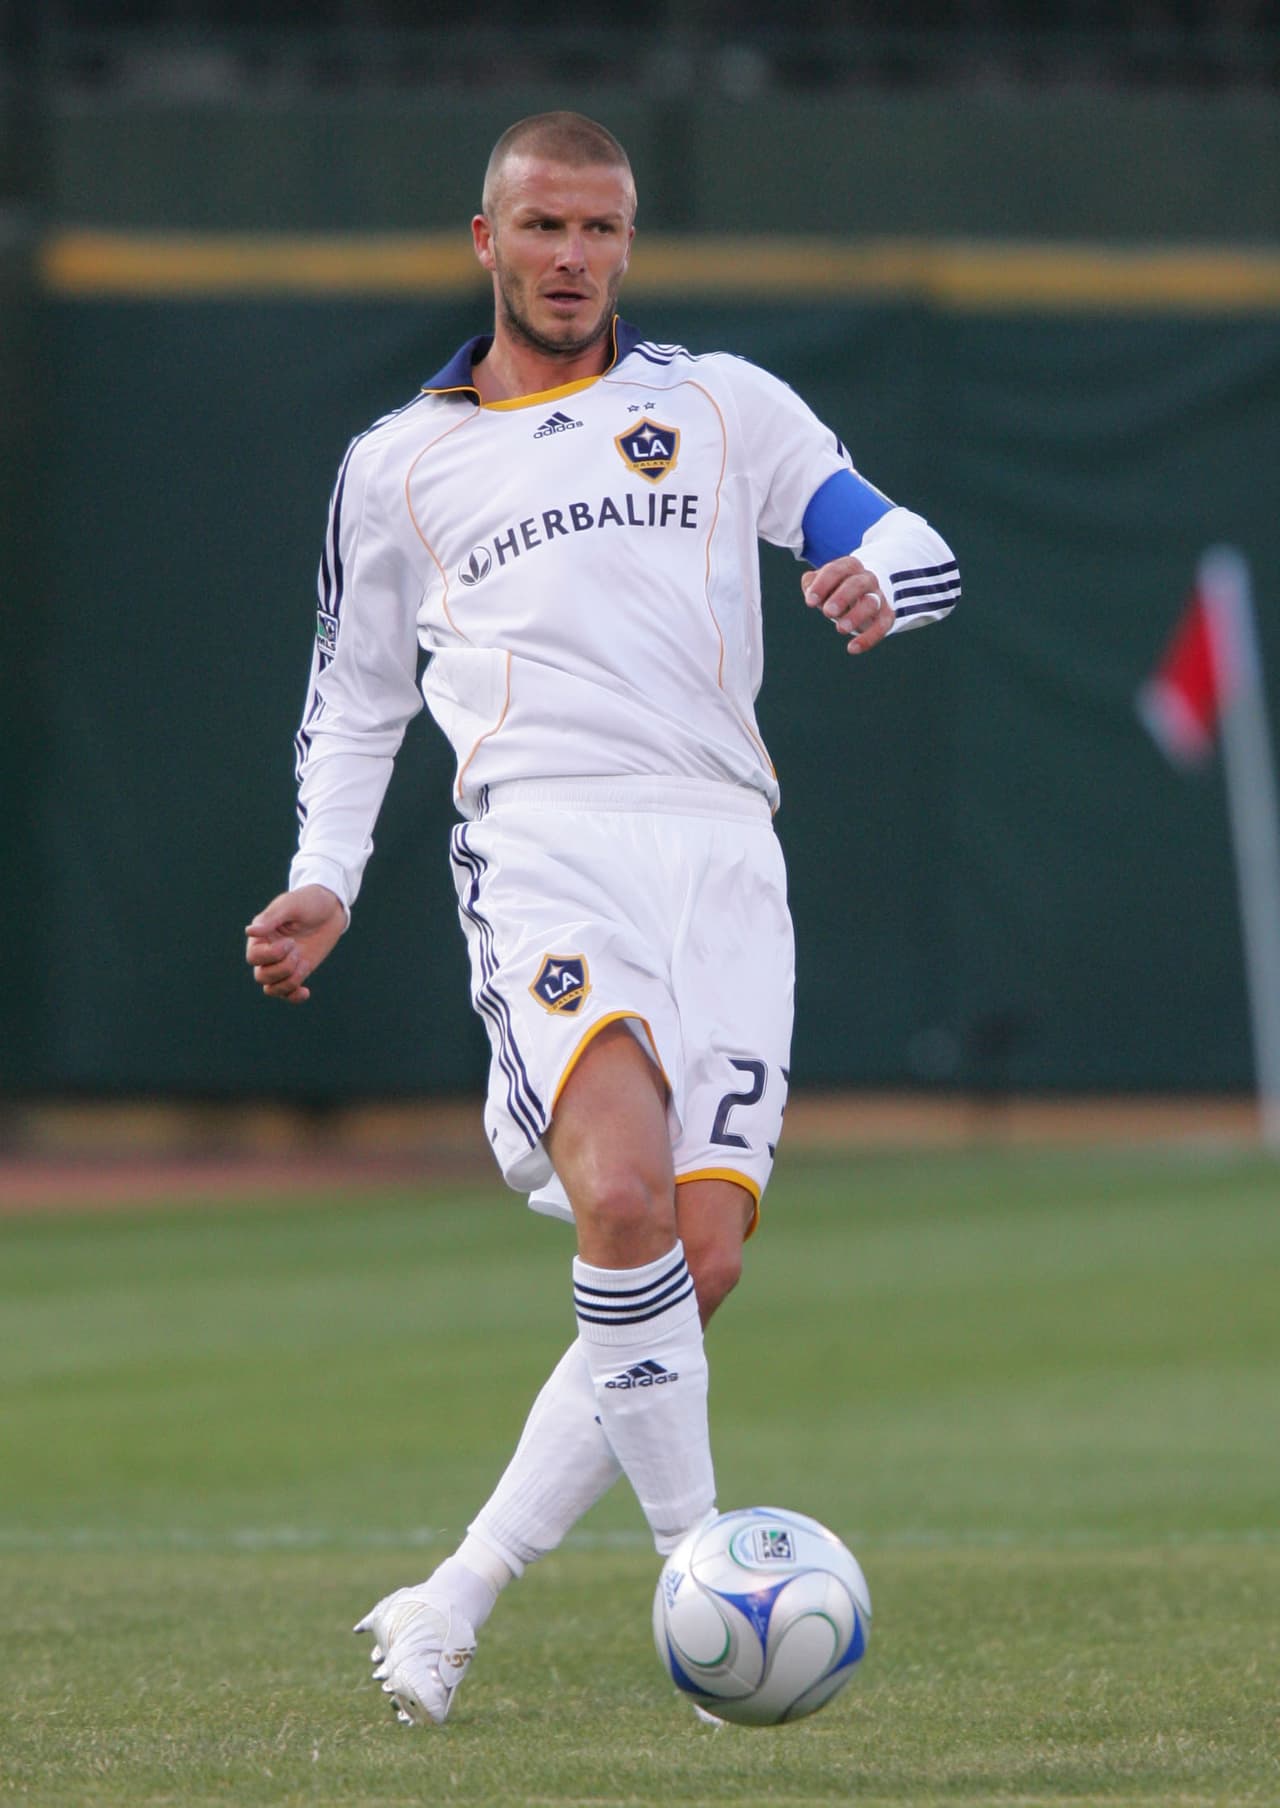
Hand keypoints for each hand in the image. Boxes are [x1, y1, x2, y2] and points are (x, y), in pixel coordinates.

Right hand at [244, 885, 346, 1003]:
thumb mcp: (291, 905)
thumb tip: (249, 932)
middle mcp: (268, 953)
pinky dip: (294, 996)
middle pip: (261, 976)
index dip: (271, 955)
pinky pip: (288, 993)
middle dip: (282, 968)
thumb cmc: (308, 901)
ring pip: (272, 988)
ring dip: (289, 982)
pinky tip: (305, 991)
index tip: (290, 942)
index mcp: (260, 936)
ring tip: (304, 964)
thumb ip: (271, 919)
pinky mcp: (298, 971)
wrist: (331, 908)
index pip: (253, 957)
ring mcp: (282, 964)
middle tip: (297, 951)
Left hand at [801, 555, 894, 654]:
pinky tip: (852, 648)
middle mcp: (867, 578)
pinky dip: (868, 638)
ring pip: (871, 603)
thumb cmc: (837, 588)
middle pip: (857, 584)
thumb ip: (812, 583)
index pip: (837, 570)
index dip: (823, 585)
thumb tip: (809, 586)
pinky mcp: (886, 615)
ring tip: (840, 629)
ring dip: (857, 615)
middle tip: (828, 612)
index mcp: (849, 566)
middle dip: (842, 597)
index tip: (810, 602)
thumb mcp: (823, 583)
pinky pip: (881, 626)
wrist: (866, 593)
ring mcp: (878, 596)